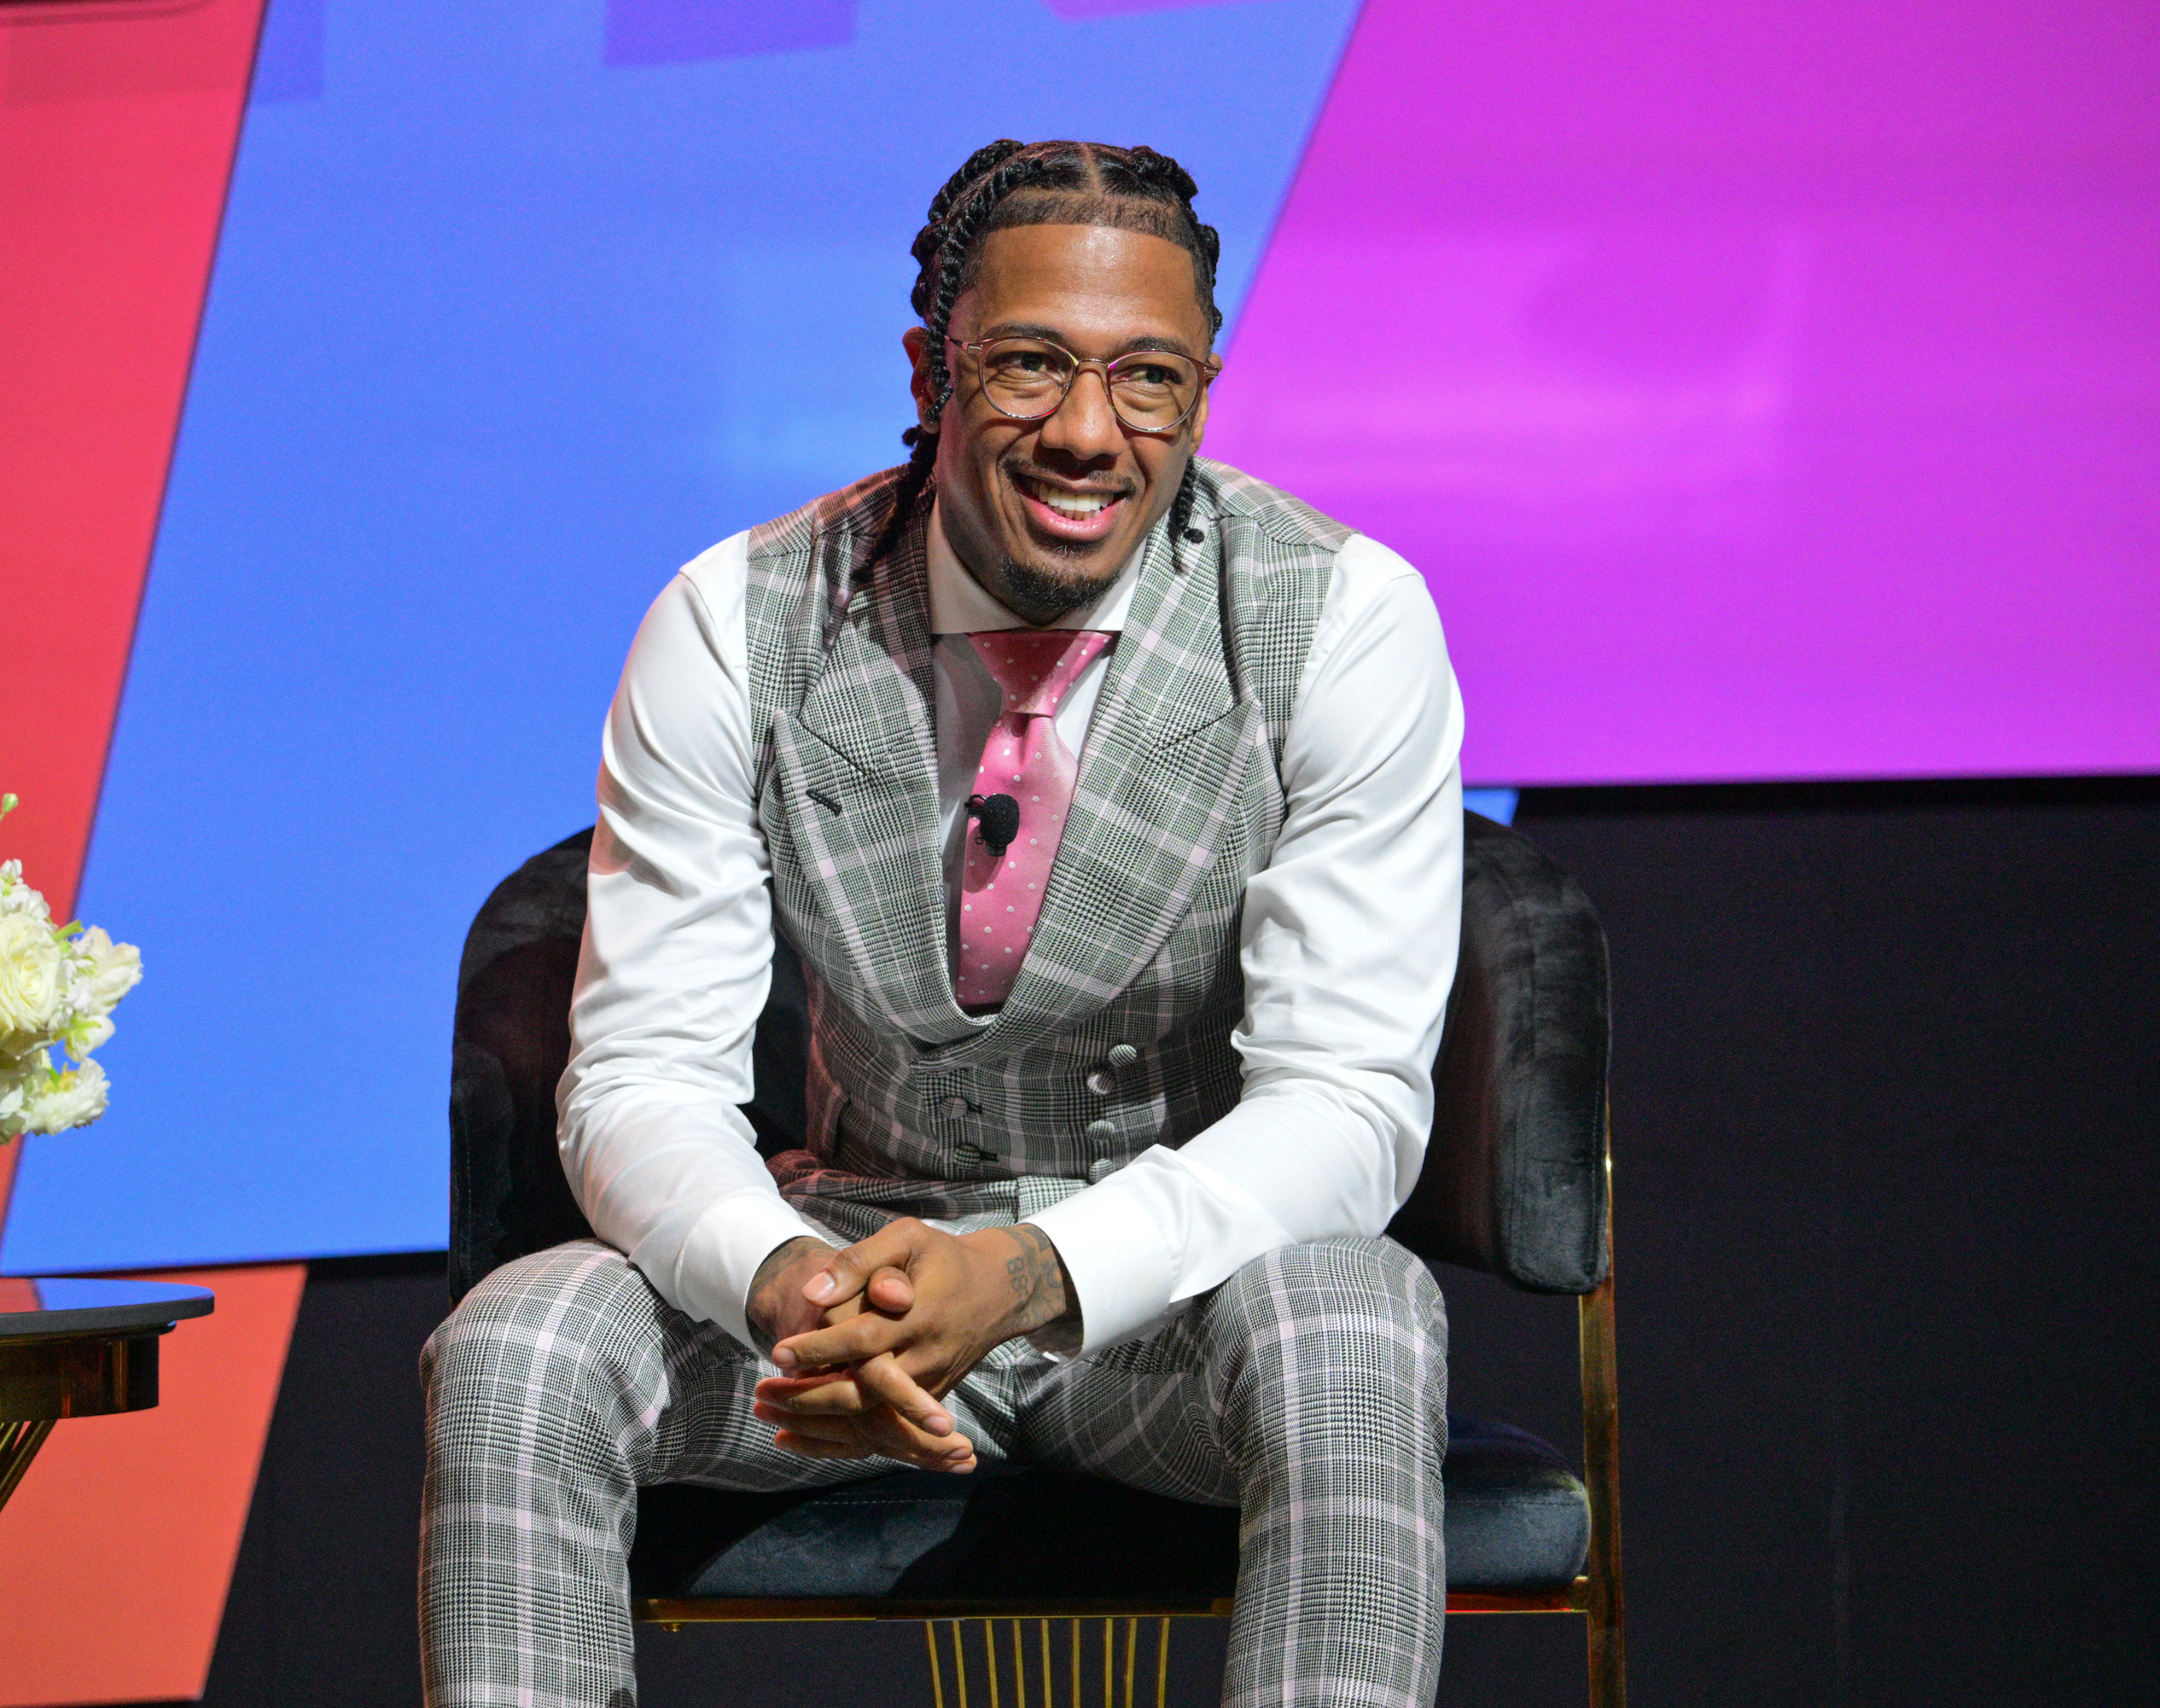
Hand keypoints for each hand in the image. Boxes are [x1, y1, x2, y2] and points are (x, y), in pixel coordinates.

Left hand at [744, 1233, 975, 1471]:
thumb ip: (861, 1261)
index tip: (778, 1350)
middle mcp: (926, 1358)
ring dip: (818, 1424)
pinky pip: (884, 1430)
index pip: (862, 1340)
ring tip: (770, 1415)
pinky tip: (798, 1435)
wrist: (1001, 1291)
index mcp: (920, 1316)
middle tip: (764, 1392)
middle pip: (863, 1393)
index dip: (819, 1348)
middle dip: (809, 1398)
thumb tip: (814, 1292)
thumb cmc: (945, 1259)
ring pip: (871, 1420)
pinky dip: (840, 1439)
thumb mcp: (908, 1238)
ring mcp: (931, 1385)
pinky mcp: (931, 1399)